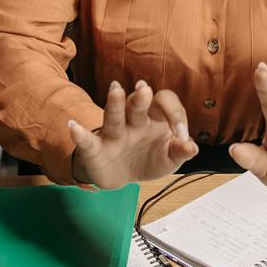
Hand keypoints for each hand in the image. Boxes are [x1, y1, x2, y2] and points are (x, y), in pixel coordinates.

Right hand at [68, 81, 197, 187]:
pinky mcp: (96, 148)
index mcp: (155, 119)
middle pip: (137, 105)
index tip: (181, 134)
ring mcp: (114, 133)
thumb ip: (180, 152)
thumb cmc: (149, 160)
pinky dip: (80, 134)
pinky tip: (74, 127)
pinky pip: (87, 140)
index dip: (175, 114)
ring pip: (114, 115)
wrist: (124, 177)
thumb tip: (192, 148)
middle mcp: (133, 121)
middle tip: (144, 90)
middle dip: (140, 98)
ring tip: (116, 90)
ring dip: (115, 103)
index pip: (165, 103)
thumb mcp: (169, 159)